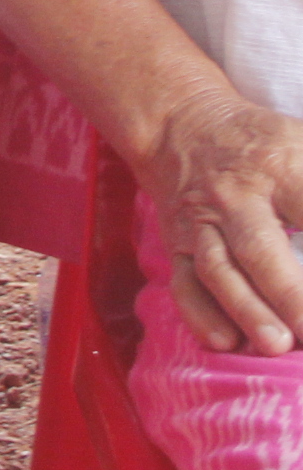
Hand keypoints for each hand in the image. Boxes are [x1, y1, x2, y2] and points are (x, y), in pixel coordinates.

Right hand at [140, 87, 302, 353]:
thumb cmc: (266, 146)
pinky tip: (226, 342)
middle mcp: (237, 195)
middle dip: (291, 294)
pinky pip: (183, 282)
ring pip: (218, 269)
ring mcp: (202, 222)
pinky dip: (200, 314)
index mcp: (281, 165)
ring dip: (246, 309)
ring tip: (278, 345)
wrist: (178, 125)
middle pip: (260, 247)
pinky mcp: (177, 244)